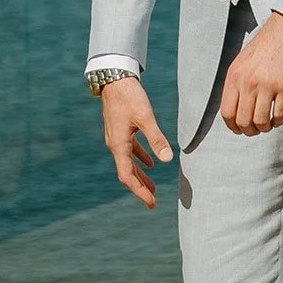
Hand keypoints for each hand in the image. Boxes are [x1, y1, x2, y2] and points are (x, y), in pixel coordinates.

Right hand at [101, 77, 172, 207]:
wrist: (115, 79)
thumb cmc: (130, 97)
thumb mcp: (145, 118)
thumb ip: (156, 139)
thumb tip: (167, 159)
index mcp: (119, 145)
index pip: (127, 176)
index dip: (139, 191)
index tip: (151, 202)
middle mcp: (115, 145)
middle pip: (127, 173)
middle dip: (140, 188)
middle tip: (152, 202)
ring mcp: (117, 138)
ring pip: (128, 163)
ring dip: (140, 175)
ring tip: (153, 187)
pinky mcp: (120, 130)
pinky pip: (130, 150)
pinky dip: (140, 158)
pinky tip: (151, 163)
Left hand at [221, 11, 282, 135]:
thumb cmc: (268, 43)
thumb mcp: (243, 61)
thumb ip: (237, 83)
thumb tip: (235, 108)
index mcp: (234, 75)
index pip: (227, 112)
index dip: (232, 126)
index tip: (238, 128)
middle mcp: (248, 81)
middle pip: (243, 120)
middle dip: (249, 130)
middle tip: (255, 129)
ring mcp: (267, 85)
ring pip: (260, 121)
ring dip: (264, 128)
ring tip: (268, 124)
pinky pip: (279, 114)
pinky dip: (278, 121)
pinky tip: (278, 118)